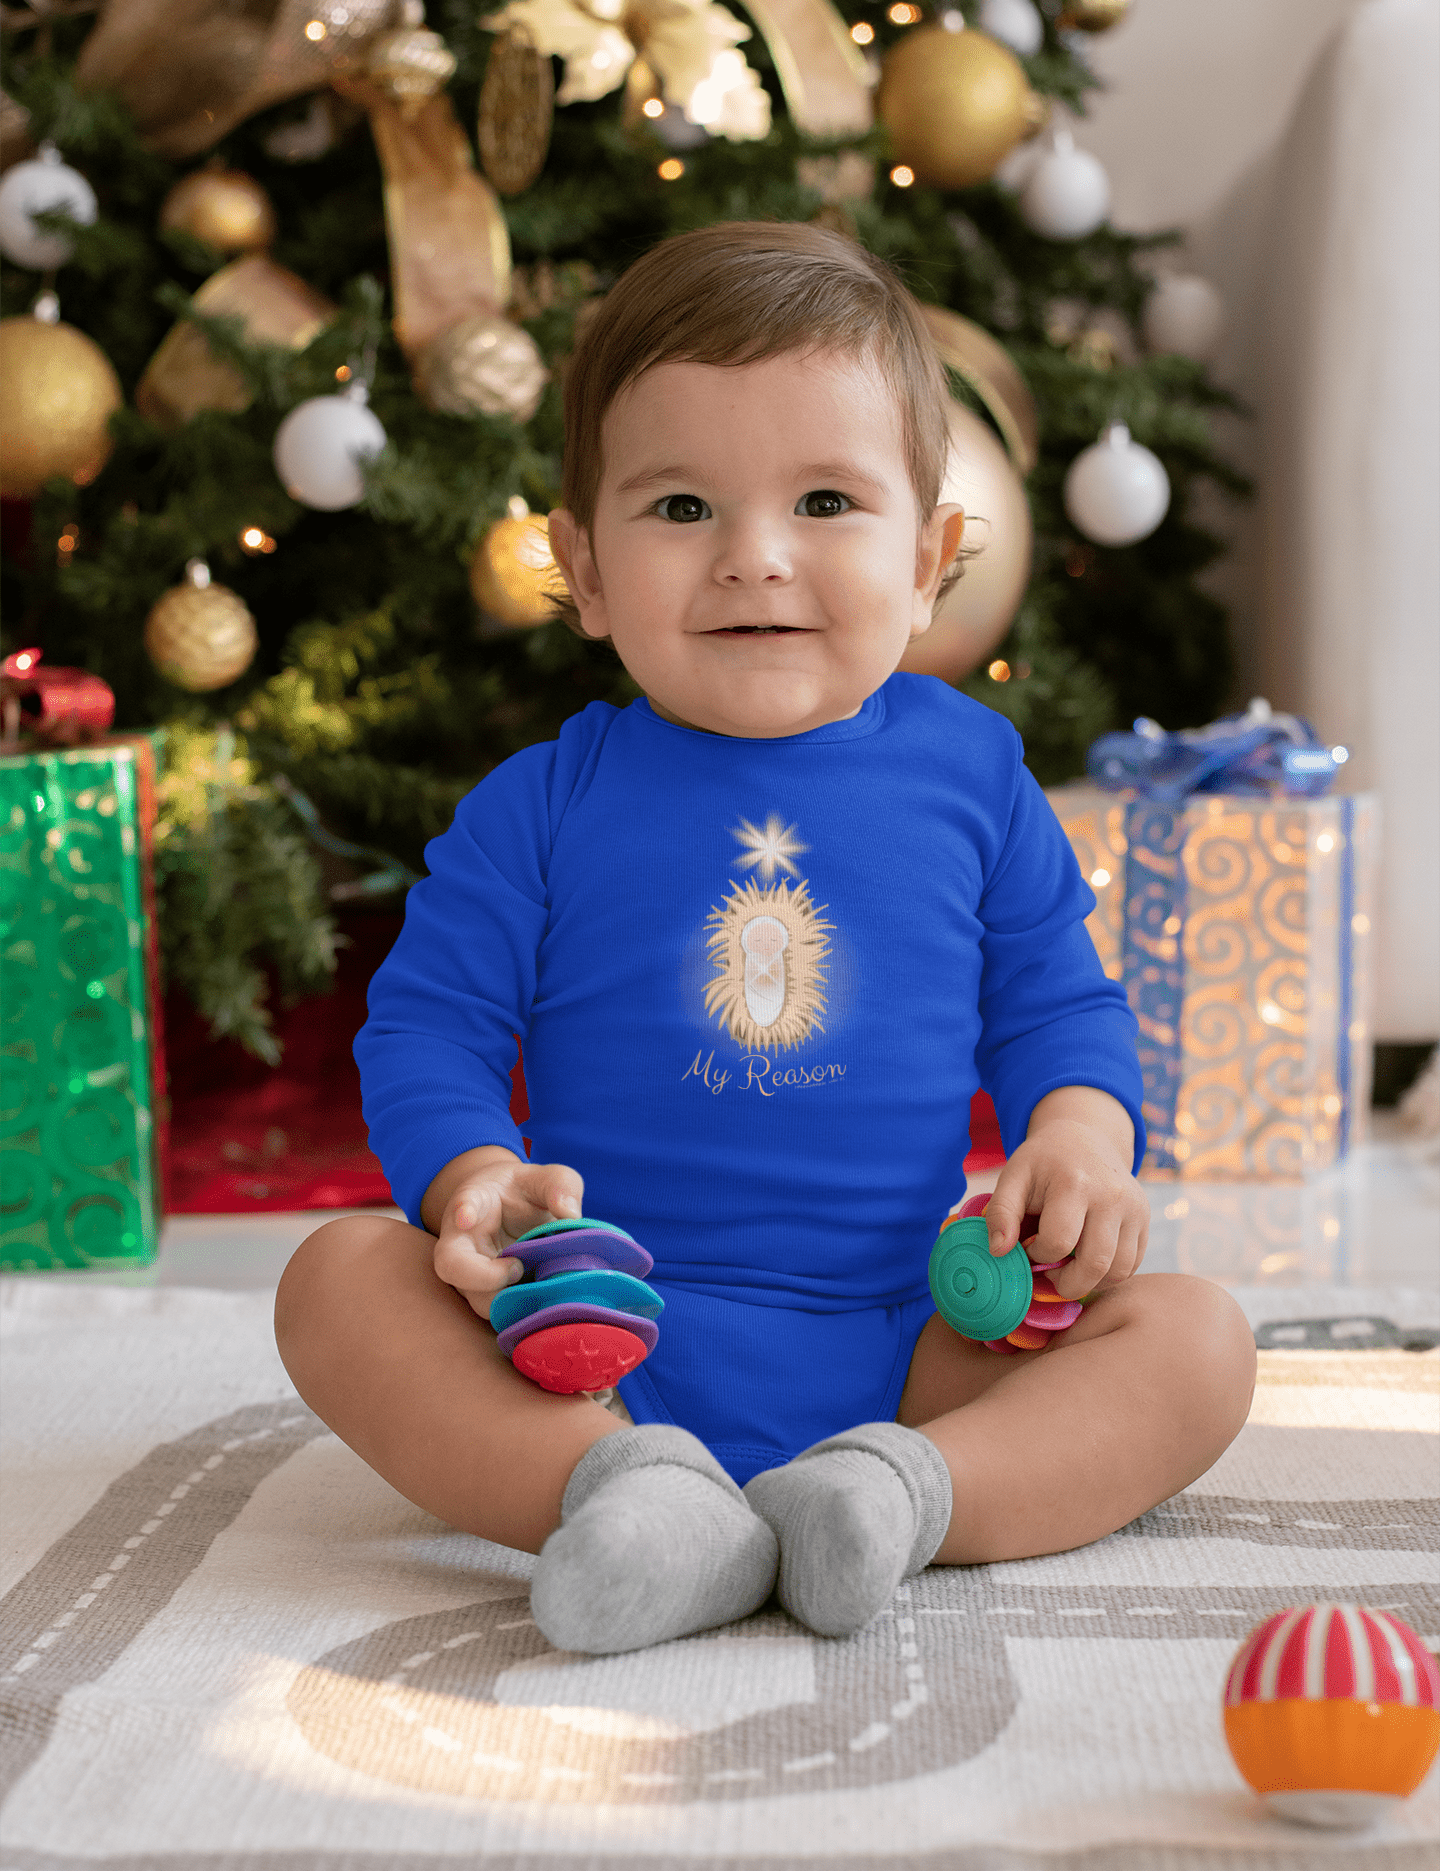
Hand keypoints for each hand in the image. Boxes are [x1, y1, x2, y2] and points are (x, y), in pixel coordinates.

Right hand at [422, 1145, 584, 1321]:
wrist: (510, 1210)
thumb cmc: (524, 1191)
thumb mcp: (544, 1177)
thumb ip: (560, 1185)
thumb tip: (570, 1214)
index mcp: (474, 1203)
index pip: (461, 1204)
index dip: (461, 1212)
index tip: (466, 1217)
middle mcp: (463, 1241)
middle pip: (451, 1265)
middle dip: (481, 1276)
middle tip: (517, 1268)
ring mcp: (472, 1272)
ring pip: (474, 1298)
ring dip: (505, 1300)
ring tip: (536, 1287)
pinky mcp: (489, 1294)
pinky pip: (497, 1311)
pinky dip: (519, 1312)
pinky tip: (542, 1304)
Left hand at [983, 1088, 1147, 1301]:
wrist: (1085, 1138)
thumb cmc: (1044, 1161)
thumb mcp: (1014, 1176)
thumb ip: (1001, 1213)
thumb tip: (998, 1252)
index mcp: (1075, 1183)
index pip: (1058, 1243)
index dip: (1037, 1256)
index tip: (1028, 1247)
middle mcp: (1112, 1196)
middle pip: (1095, 1264)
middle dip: (1066, 1283)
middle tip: (1049, 1274)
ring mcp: (1134, 1209)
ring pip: (1118, 1271)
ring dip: (1090, 1282)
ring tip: (1068, 1268)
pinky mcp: (1144, 1220)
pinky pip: (1132, 1265)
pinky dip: (1109, 1275)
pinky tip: (1086, 1261)